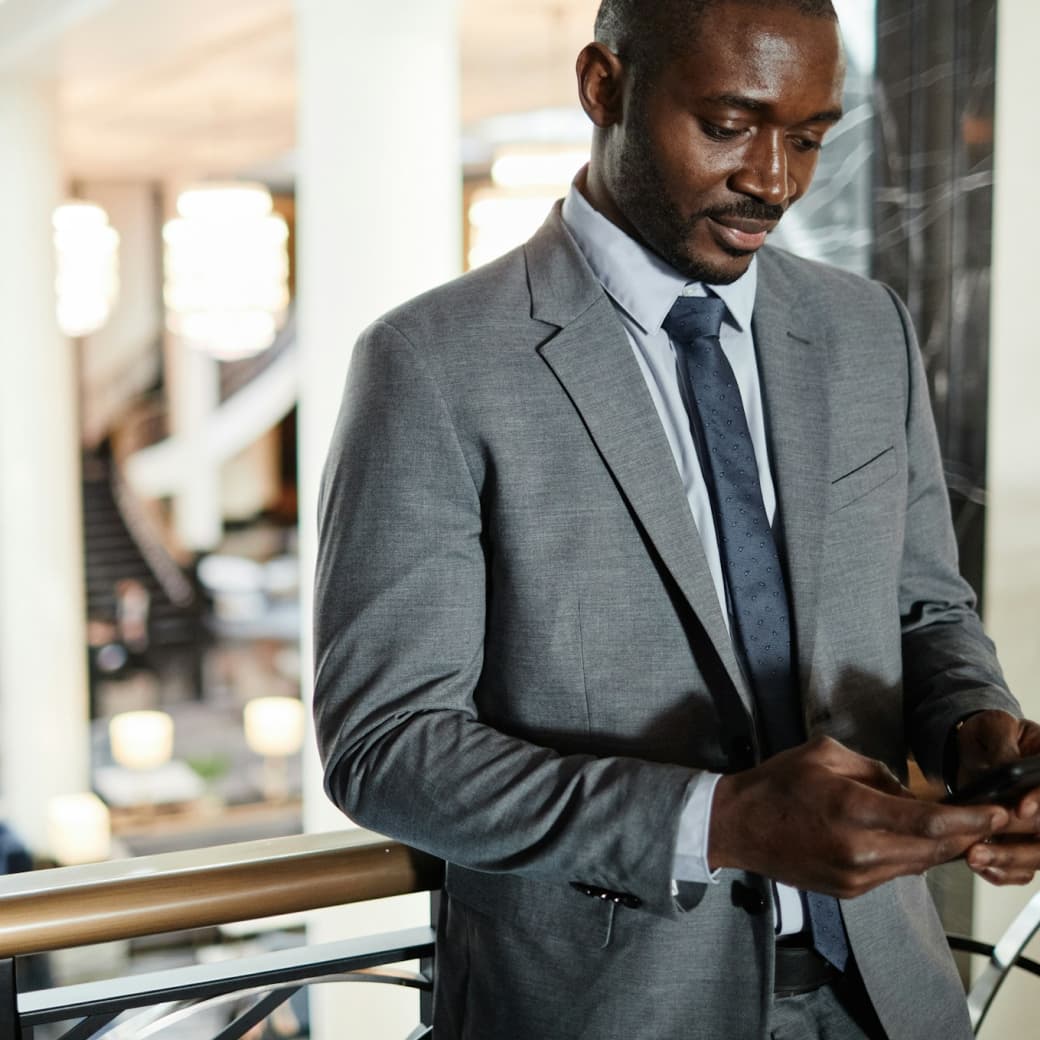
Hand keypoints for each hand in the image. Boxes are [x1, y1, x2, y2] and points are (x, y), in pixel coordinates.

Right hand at [708, 735, 1007, 897]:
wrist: (736, 826)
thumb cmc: (777, 783)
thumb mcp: (825, 754)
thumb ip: (874, 770)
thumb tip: (907, 790)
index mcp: (851, 809)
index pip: (928, 821)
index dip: (970, 820)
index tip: (997, 812)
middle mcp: (858, 850)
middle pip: (932, 848)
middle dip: (965, 834)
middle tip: (986, 818)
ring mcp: (854, 876)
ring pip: (918, 864)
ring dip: (938, 846)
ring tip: (951, 825)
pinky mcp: (849, 890)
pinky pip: (894, 872)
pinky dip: (909, 854)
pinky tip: (907, 837)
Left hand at [956, 710, 1039, 885]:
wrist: (976, 750)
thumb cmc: (991, 735)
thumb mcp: (994, 728)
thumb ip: (1002, 744)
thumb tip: (1007, 767)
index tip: (1020, 810)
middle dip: (1020, 846)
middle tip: (982, 847)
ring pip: (1038, 855)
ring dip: (1009, 861)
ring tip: (974, 858)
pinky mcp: (1024, 841)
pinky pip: (1024, 868)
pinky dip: (1005, 872)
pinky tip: (983, 868)